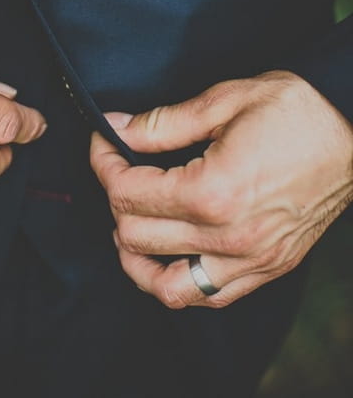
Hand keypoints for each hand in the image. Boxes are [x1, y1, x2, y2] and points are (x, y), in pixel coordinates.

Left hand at [90, 71, 352, 307]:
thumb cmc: (296, 110)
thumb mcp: (223, 101)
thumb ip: (162, 123)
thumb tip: (116, 128)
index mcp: (213, 191)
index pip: (128, 192)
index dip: (104, 163)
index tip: (103, 143)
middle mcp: (229, 236)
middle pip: (136, 236)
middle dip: (114, 198)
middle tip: (118, 169)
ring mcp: (251, 260)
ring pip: (166, 286)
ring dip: (136, 257)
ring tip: (129, 223)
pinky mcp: (269, 268)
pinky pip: (209, 297)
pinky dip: (178, 283)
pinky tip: (170, 253)